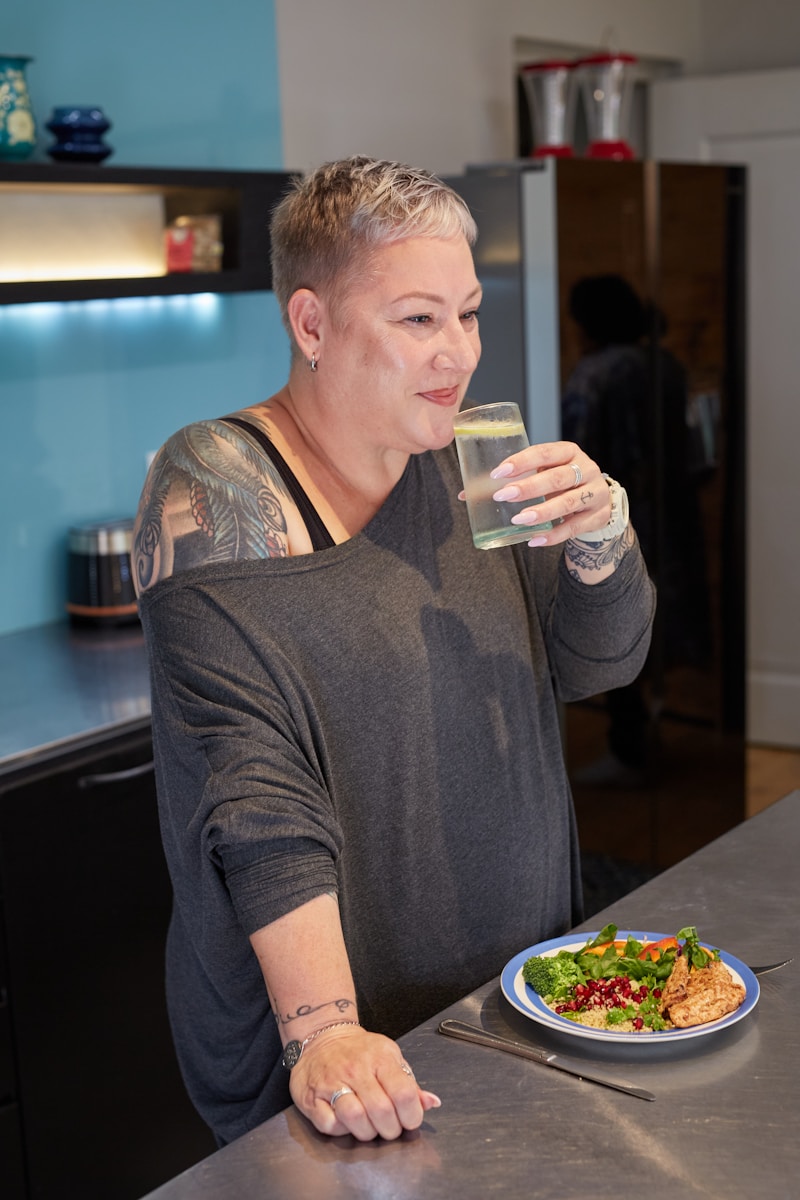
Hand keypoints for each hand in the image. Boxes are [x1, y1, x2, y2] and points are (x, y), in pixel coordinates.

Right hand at [288, 1025, 441, 1139]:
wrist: (323, 1036)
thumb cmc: (360, 1052)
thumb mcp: (389, 1057)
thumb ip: (410, 1083)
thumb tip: (431, 1103)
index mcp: (380, 1058)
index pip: (403, 1092)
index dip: (412, 1115)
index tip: (410, 1119)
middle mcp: (356, 1069)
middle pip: (381, 1111)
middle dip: (391, 1129)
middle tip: (390, 1127)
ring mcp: (331, 1082)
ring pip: (355, 1118)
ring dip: (367, 1132)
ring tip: (369, 1127)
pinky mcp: (311, 1097)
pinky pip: (329, 1124)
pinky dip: (341, 1130)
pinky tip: (346, 1122)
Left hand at [489, 440, 610, 546]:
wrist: (595, 502)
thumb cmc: (560, 484)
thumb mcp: (542, 474)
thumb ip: (511, 481)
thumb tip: (465, 494)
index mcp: (568, 452)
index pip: (544, 452)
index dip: (521, 461)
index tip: (498, 473)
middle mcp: (586, 469)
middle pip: (557, 478)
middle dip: (529, 487)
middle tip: (503, 496)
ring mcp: (596, 493)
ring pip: (568, 503)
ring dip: (542, 512)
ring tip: (519, 520)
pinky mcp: (598, 517)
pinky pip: (574, 528)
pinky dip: (553, 535)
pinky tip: (534, 539)